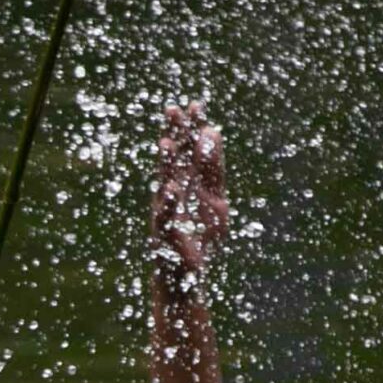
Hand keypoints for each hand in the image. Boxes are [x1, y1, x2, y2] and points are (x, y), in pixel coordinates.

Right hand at [152, 101, 229, 288]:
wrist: (187, 278)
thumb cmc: (201, 239)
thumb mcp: (216, 200)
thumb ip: (214, 170)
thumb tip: (213, 132)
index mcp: (191, 184)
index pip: (190, 151)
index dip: (191, 129)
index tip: (194, 105)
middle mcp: (176, 193)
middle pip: (175, 161)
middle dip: (174, 137)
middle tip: (173, 110)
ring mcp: (168, 212)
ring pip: (166, 183)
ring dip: (166, 164)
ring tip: (167, 143)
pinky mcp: (165, 233)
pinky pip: (166, 216)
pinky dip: (168, 203)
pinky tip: (171, 189)